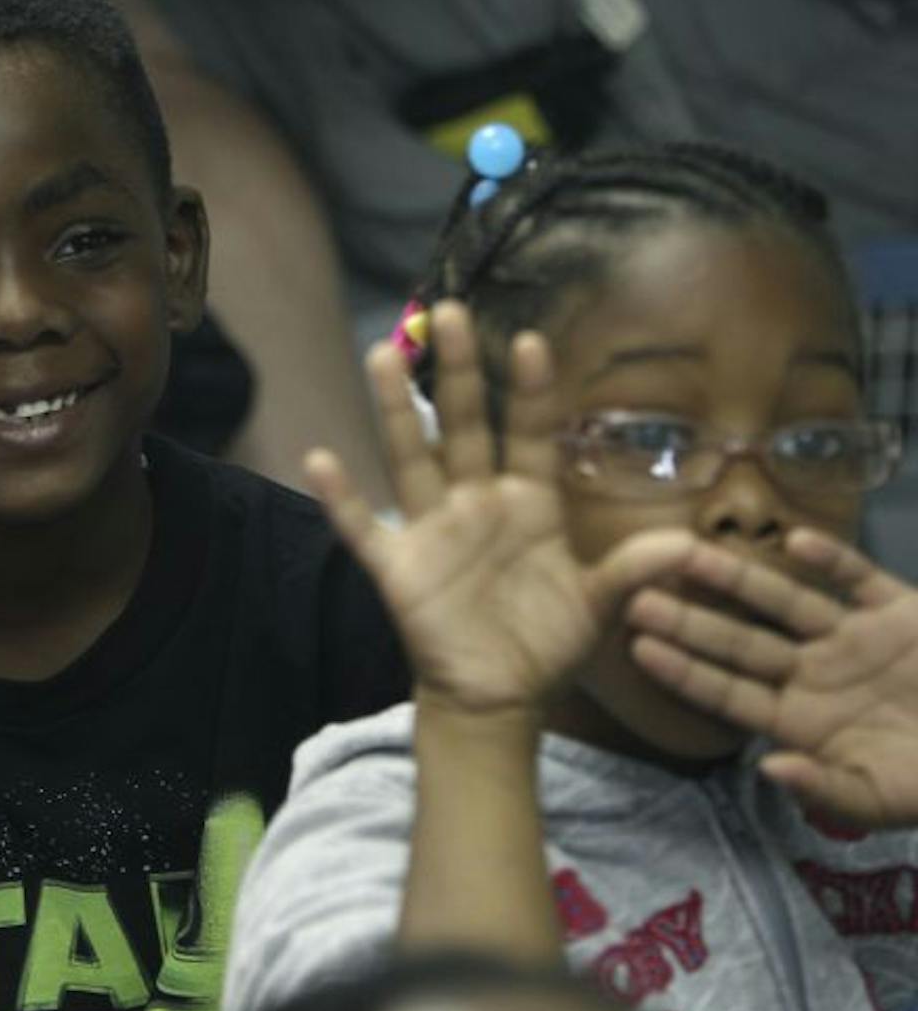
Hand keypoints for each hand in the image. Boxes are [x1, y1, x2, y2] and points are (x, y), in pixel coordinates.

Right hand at [308, 303, 690, 720]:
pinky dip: (341, 498)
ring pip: (411, 457)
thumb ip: (636, 568)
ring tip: (382, 354)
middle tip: (450, 312)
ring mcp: (433, 530)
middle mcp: (476, 502)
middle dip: (458, 371)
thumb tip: (691, 545)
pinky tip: (320, 459)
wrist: (499, 698)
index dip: (531, 390)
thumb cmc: (545, 642)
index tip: (532, 341)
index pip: (529, 432)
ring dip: (396, 409)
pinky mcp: (399, 566)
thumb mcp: (599, 605)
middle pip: (465, 425)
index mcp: (528, 502)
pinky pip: (363, 527)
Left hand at [628, 531, 917, 827]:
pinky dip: (832, 559)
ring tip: (690, 553)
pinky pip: (860, 578)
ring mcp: (855, 639)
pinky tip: (794, 539)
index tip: (637, 648)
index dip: (686, 672)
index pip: (730, 694)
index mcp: (803, 720)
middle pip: (742, 643)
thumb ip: (827, 791)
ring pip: (787, 602)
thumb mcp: (883, 800)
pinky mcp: (901, 611)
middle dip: (691, 620)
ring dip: (741, 579)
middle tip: (634, 595)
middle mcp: (817, 673)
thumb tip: (769, 770)